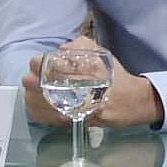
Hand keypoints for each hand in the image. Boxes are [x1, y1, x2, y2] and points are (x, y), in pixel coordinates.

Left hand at [22, 39, 163, 129]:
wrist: (133, 102)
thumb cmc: (117, 78)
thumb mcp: (104, 55)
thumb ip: (82, 46)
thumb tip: (61, 49)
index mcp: (86, 68)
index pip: (49, 64)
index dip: (39, 63)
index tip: (38, 63)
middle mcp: (80, 87)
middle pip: (39, 83)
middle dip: (33, 80)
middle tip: (33, 79)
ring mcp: (75, 106)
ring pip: (39, 101)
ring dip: (33, 96)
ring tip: (34, 92)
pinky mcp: (73, 120)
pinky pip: (46, 117)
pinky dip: (38, 111)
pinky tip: (38, 107)